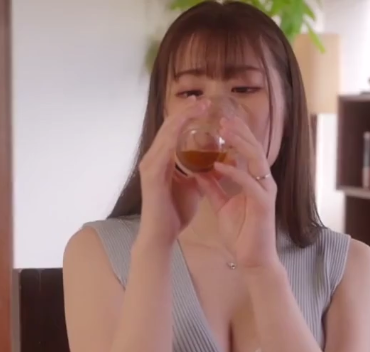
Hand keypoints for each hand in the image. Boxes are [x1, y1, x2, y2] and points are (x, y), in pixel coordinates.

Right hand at [137, 97, 208, 246]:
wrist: (162, 234)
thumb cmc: (175, 213)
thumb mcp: (194, 187)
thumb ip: (202, 172)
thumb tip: (218, 162)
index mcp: (163, 160)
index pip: (174, 132)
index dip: (188, 116)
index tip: (204, 105)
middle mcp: (153, 158)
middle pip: (169, 127)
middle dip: (186, 112)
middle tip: (204, 99)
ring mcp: (150, 165)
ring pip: (166, 134)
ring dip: (182, 119)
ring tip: (198, 106)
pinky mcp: (152, 175)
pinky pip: (164, 150)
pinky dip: (175, 137)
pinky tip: (186, 127)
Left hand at [195, 116, 278, 269]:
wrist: (253, 259)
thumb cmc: (241, 234)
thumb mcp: (222, 205)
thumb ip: (213, 187)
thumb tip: (199, 170)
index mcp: (255, 181)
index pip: (247, 151)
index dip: (236, 135)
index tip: (219, 121)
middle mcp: (264, 183)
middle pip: (255, 149)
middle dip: (240, 132)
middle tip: (222, 117)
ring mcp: (266, 193)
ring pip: (256, 160)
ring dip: (240, 144)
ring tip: (224, 131)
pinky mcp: (264, 205)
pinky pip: (249, 184)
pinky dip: (234, 173)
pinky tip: (218, 165)